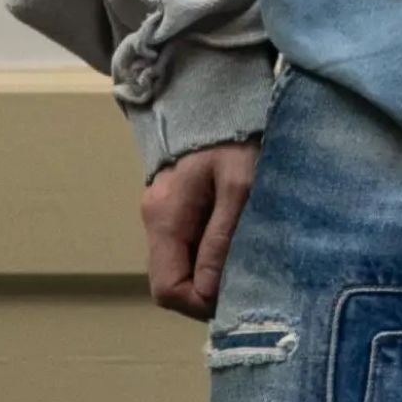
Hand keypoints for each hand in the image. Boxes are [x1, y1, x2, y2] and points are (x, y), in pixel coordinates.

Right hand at [141, 140, 260, 320]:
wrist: (217, 98)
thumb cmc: (234, 139)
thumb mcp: (239, 186)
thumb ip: (222, 238)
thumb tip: (210, 292)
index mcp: (165, 218)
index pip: (167, 289)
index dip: (200, 302)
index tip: (236, 294)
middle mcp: (155, 221)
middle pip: (170, 284)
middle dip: (206, 294)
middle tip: (246, 281)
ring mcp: (162, 216)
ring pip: (179, 269)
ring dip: (209, 277)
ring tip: (244, 262)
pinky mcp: (175, 211)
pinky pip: (186, 252)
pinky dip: (209, 260)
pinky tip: (234, 247)